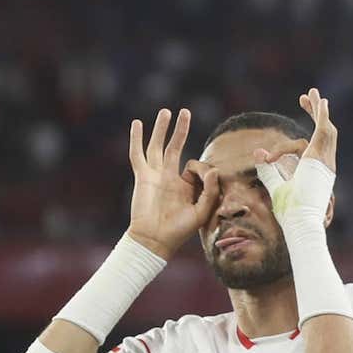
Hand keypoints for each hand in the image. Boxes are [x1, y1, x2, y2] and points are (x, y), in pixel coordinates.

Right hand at [127, 108, 219, 258]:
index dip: (204, 169)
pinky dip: (136, 139)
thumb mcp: (201, 211)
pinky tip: (137, 124)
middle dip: (180, 129)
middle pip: (175, 146)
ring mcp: (154, 175)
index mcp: (184, 185)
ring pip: (157, 146)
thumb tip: (216, 170)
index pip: (194, 166)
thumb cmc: (178, 231)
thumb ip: (210, 191)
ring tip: (166, 111)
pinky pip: (138, 154)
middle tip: (185, 111)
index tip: (210, 179)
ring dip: (161, 128)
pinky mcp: (142, 177)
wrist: (154, 241)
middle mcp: (169, 177)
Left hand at [254, 88, 337, 225]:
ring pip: (325, 130)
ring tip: (311, 94)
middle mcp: (324, 165)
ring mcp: (325, 161)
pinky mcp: (320, 158)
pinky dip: (322, 117)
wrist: (301, 222)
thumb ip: (269, 169)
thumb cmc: (292, 212)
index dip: (281, 149)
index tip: (264, 157)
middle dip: (315, 114)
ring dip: (318, 111)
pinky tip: (320, 102)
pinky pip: (324, 133)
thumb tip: (257, 153)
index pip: (302, 148)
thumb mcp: (277, 186)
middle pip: (323, 133)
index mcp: (316, 171)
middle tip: (305, 97)